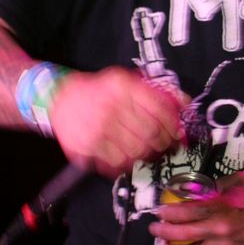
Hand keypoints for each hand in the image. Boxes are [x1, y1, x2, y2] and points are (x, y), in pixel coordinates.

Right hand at [50, 66, 188, 176]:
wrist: (58, 97)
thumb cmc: (96, 91)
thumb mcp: (125, 81)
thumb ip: (154, 90)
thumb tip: (185, 102)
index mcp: (122, 87)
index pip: (159, 109)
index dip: (173, 124)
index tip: (177, 131)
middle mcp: (110, 107)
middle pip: (151, 133)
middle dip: (164, 142)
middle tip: (166, 145)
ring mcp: (96, 129)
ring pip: (136, 151)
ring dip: (147, 155)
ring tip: (147, 151)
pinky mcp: (85, 147)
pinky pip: (115, 163)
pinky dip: (126, 164)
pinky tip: (128, 157)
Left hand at [149, 171, 243, 244]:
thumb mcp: (238, 181)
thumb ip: (216, 188)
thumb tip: (196, 192)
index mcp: (221, 207)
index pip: (186, 211)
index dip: (168, 213)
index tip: (158, 212)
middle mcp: (221, 229)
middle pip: (184, 233)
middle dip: (164, 232)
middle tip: (155, 230)